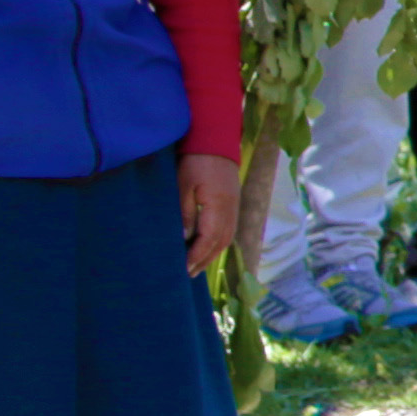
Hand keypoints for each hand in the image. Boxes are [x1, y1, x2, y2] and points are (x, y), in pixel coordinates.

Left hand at [178, 154, 240, 278]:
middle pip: (220, 242)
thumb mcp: (183, 185)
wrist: (215, 140)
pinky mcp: (232, 203)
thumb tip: (182, 238)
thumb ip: (184, 213)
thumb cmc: (196, 161)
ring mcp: (234, 207)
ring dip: (211, 254)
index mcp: (219, 205)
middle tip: (187, 275)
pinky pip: (227, 230)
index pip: (209, 238)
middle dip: (204, 260)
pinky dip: (217, 244)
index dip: (196, 256)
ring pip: (226, 238)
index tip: (182, 269)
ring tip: (196, 267)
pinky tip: (207, 248)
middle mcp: (231, 209)